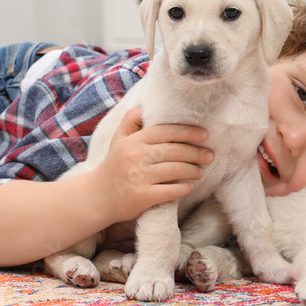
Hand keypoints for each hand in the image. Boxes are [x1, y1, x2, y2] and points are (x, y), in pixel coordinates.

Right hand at [94, 108, 212, 223]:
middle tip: (210, 155)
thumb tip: (144, 107)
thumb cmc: (112, 167)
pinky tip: (189, 186)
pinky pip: (170, 191)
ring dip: (193, 170)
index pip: (166, 132)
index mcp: (133, 141)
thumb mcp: (117, 141)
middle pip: (174, 151)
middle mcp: (136, 157)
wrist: (96, 198)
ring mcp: (139, 177)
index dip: (188, 132)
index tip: (204, 135)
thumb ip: (130, 122)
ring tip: (201, 171)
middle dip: (196, 152)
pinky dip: (183, 188)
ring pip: (175, 169)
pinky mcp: (142, 197)